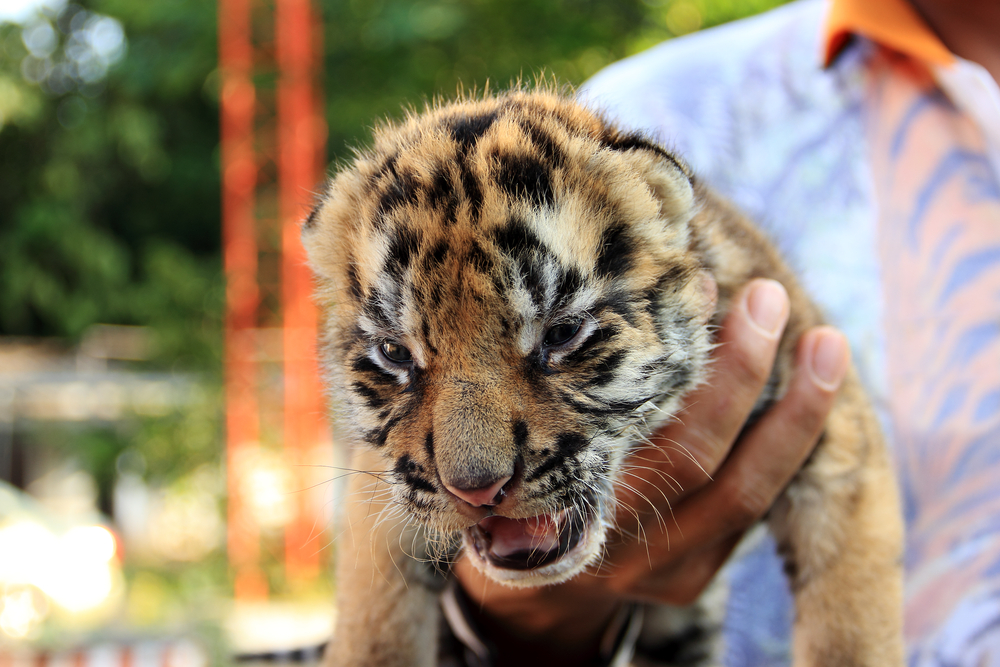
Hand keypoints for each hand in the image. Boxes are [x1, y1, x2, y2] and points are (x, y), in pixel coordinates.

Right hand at [452, 279, 850, 664]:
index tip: (705, 287)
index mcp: (565, 501)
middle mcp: (616, 544)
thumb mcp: (515, 445)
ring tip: (826, 346)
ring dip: (795, 417)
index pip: (641, 430)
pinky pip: (749, 515)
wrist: (524, 593)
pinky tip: (806, 396)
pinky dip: (783, 453)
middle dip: (746, 373)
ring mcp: (662, 571)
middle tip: (771, 299)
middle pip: (701, 459)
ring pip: (747, 495)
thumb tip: (641, 294)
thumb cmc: (513, 492)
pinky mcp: (691, 580)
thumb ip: (567, 388)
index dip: (679, 365)